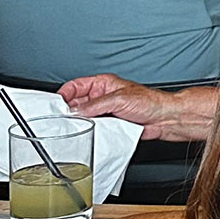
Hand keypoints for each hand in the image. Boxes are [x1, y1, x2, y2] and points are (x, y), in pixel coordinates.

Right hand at [60, 74, 177, 138]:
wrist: (165, 119)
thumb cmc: (150, 102)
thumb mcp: (119, 99)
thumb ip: (95, 105)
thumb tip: (76, 111)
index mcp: (102, 84)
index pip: (75, 86)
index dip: (63, 94)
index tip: (54, 104)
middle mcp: (102, 97)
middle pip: (75, 103)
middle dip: (68, 111)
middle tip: (61, 119)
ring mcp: (105, 111)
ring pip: (83, 117)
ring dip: (78, 122)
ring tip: (73, 127)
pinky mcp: (109, 124)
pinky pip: (93, 128)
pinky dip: (88, 131)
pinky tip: (86, 134)